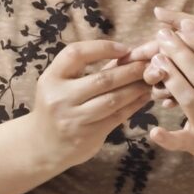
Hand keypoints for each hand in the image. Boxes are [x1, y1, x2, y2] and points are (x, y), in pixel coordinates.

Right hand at [31, 40, 150, 172]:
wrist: (42, 146)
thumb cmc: (58, 106)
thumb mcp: (63, 84)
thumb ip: (91, 69)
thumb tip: (128, 53)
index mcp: (51, 78)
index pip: (75, 54)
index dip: (102, 48)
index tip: (125, 49)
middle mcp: (60, 98)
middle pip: (102, 79)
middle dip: (130, 70)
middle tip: (149, 64)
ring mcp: (74, 119)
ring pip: (113, 100)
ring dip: (135, 88)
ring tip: (151, 79)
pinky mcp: (88, 136)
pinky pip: (117, 117)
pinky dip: (134, 105)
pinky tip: (144, 97)